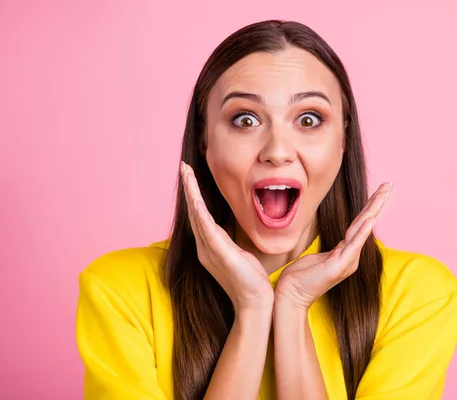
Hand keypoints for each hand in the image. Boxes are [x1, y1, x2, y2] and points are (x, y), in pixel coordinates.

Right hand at [180, 161, 273, 311]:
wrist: (255, 302)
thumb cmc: (250, 281)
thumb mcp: (240, 255)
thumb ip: (230, 242)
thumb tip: (230, 231)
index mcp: (210, 247)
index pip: (200, 216)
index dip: (194, 195)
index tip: (192, 176)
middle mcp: (204, 247)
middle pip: (193, 212)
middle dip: (189, 188)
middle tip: (184, 167)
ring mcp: (209, 250)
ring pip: (196, 215)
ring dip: (191, 192)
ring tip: (186, 172)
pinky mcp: (219, 254)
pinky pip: (206, 229)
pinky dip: (200, 212)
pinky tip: (196, 198)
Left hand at [275, 181, 392, 309]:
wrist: (291, 295)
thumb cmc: (300, 277)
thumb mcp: (318, 257)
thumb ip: (331, 249)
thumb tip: (338, 242)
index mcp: (347, 253)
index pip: (361, 224)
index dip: (371, 206)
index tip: (381, 190)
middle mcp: (351, 256)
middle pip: (366, 223)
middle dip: (378, 202)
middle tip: (389, 183)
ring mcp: (347, 261)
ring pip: (362, 229)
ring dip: (373, 209)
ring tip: (383, 194)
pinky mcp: (339, 266)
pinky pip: (353, 244)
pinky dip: (362, 230)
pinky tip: (370, 218)